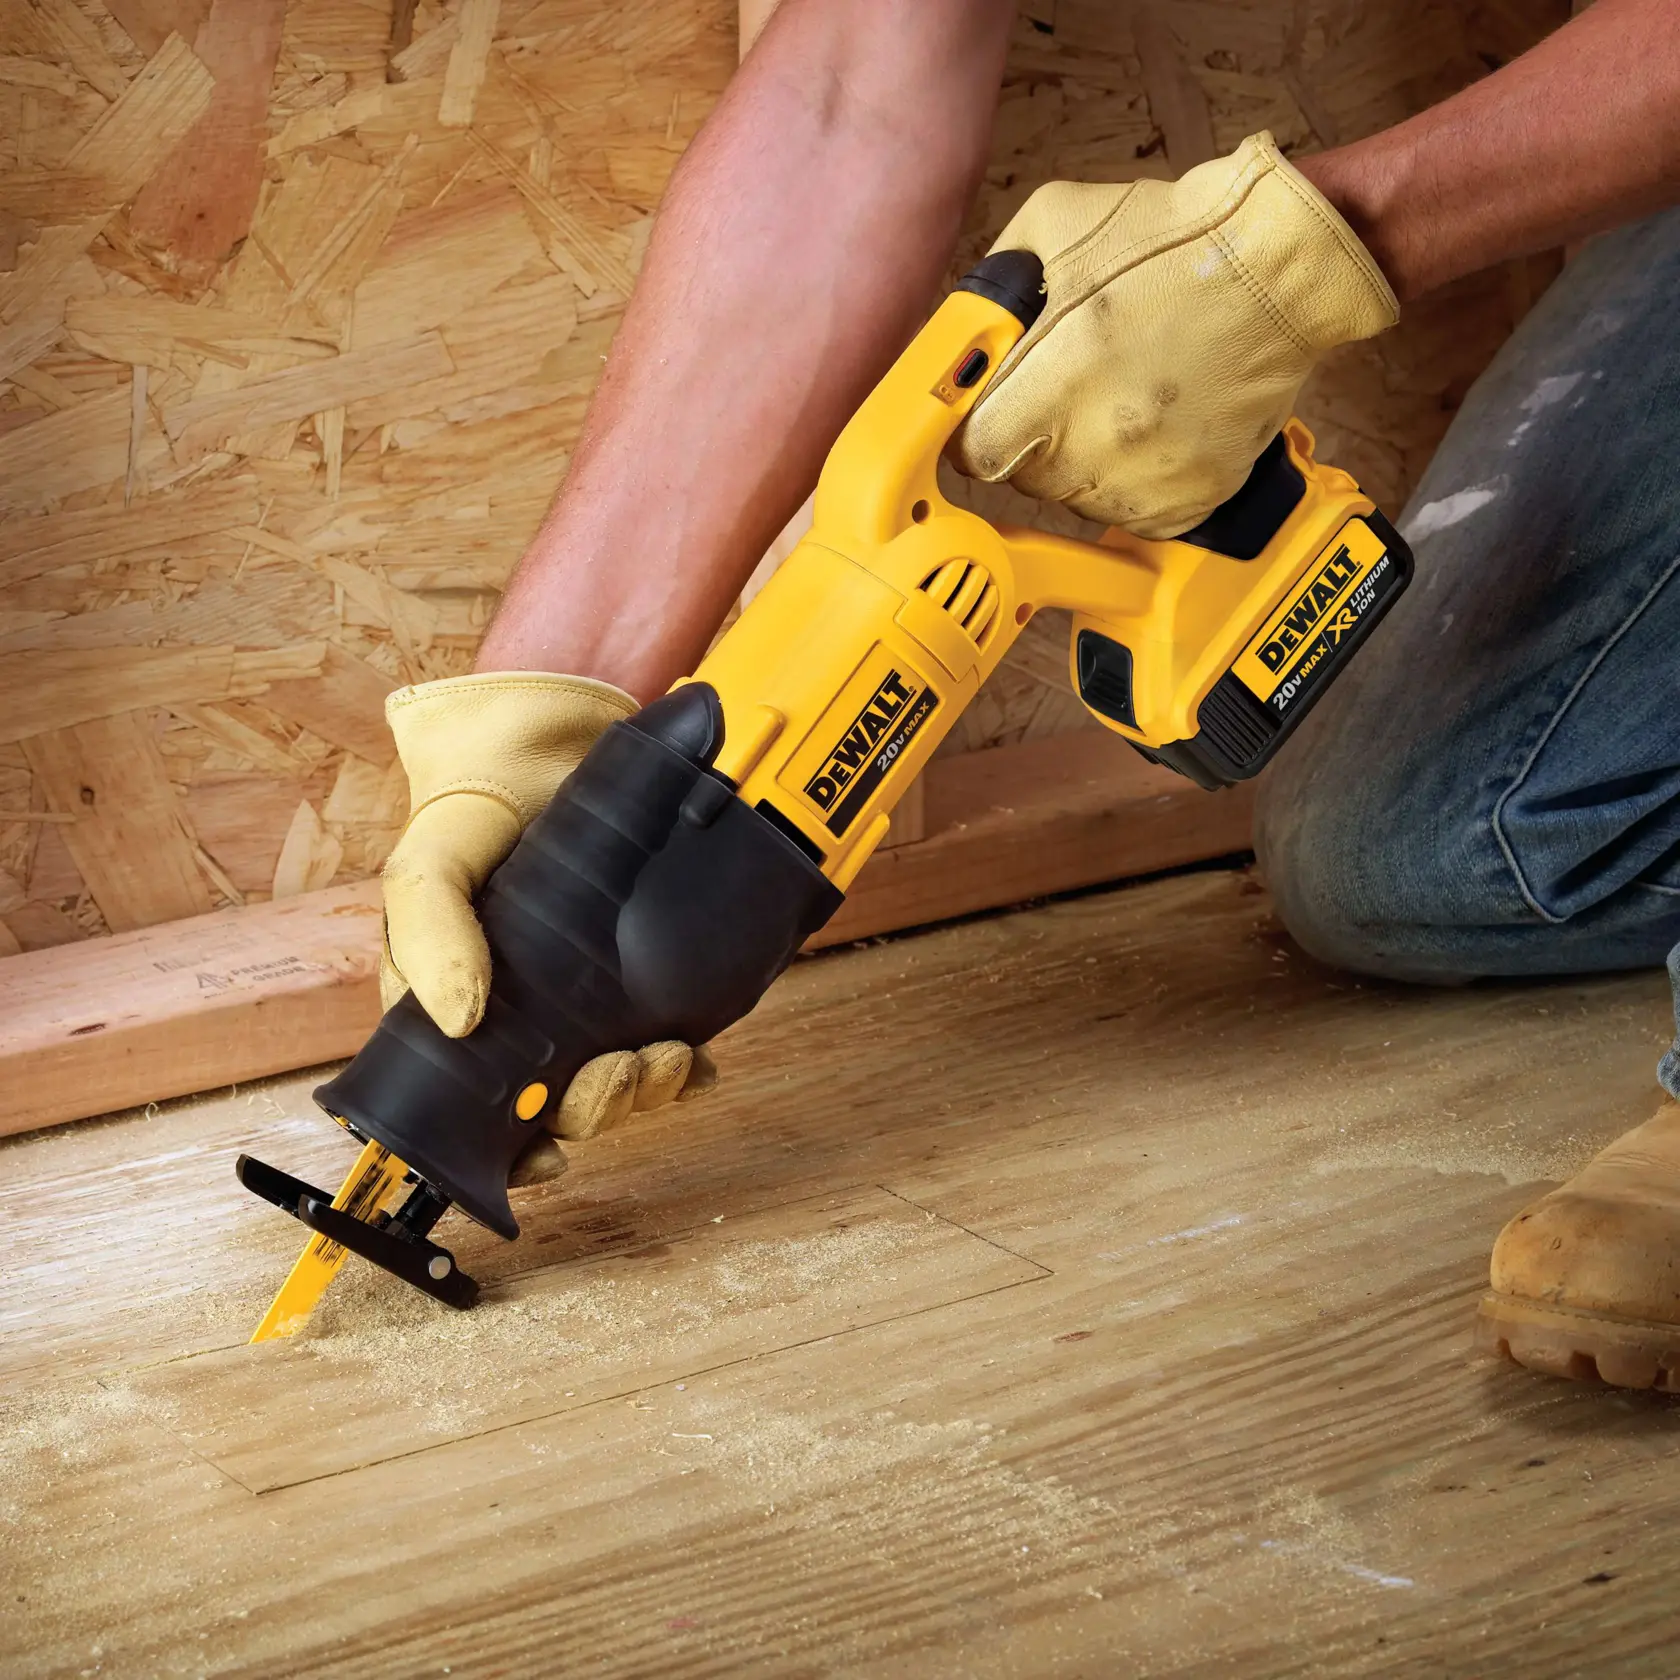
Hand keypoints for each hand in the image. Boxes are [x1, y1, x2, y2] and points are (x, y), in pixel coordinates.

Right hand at [380, 672, 718, 1183]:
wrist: (553, 737)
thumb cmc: (473, 811)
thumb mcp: (427, 869)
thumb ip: (429, 937)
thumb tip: (458, 1022)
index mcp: (460, 1008)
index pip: (476, 1106)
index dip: (509, 1148)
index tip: (542, 1160)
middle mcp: (528, 1014)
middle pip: (558, 1105)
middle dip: (592, 1111)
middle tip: (615, 1076)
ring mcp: (593, 995)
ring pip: (617, 1080)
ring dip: (642, 1091)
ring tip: (661, 1059)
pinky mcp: (647, 971)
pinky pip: (669, 1041)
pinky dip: (685, 1065)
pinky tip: (695, 1057)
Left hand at [953, 132, 1397, 537]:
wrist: (1281, 269)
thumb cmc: (1174, 241)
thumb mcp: (1057, 225)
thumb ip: (996, 286)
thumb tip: (970, 330)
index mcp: (1053, 381)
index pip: (976, 453)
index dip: (977, 431)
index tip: (990, 416)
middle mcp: (1096, 442)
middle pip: (1024, 478)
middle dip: (1031, 440)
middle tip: (1067, 393)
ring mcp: (1147, 478)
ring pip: (1079, 499)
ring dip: (1084, 464)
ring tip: (1118, 404)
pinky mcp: (1191, 498)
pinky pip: (1137, 515)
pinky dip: (1136, 484)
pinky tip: (1152, 434)